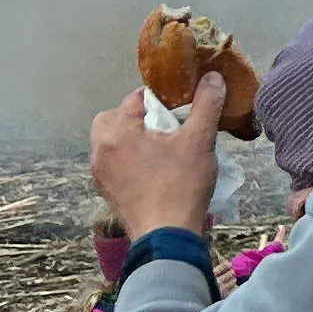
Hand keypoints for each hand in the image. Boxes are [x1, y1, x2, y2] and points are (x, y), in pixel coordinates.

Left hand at [89, 85, 222, 242]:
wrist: (166, 234)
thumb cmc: (181, 184)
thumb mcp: (200, 140)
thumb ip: (206, 104)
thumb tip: (212, 76)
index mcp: (119, 131)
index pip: (135, 98)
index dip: (159, 97)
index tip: (178, 106)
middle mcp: (101, 149)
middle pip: (111, 118)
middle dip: (133, 116)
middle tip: (161, 126)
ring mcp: (99, 172)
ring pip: (107, 141)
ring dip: (127, 138)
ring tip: (156, 148)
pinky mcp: (104, 190)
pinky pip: (110, 163)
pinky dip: (125, 159)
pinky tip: (149, 169)